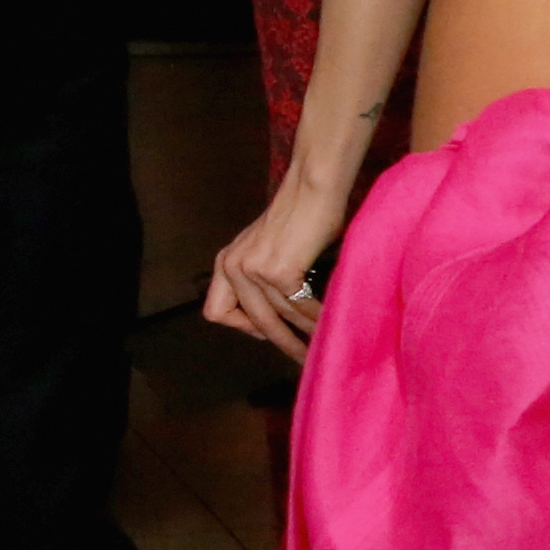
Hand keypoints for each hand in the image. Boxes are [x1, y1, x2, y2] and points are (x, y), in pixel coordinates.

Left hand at [206, 167, 353, 358]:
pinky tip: (332, 320)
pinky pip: (300, 307)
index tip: (268, 329)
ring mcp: (254, 270)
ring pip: (281, 317)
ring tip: (323, 345)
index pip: (217, 312)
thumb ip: (261, 275)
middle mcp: (233, 268)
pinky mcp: (280, 272)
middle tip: (303, 358)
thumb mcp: (264, 247)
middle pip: (254, 322)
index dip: (242, 327)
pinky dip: (318, 317)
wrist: (312, 191)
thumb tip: (282, 312)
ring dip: (305, 335)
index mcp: (225, 263)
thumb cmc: (299, 215)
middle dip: (282, 343)